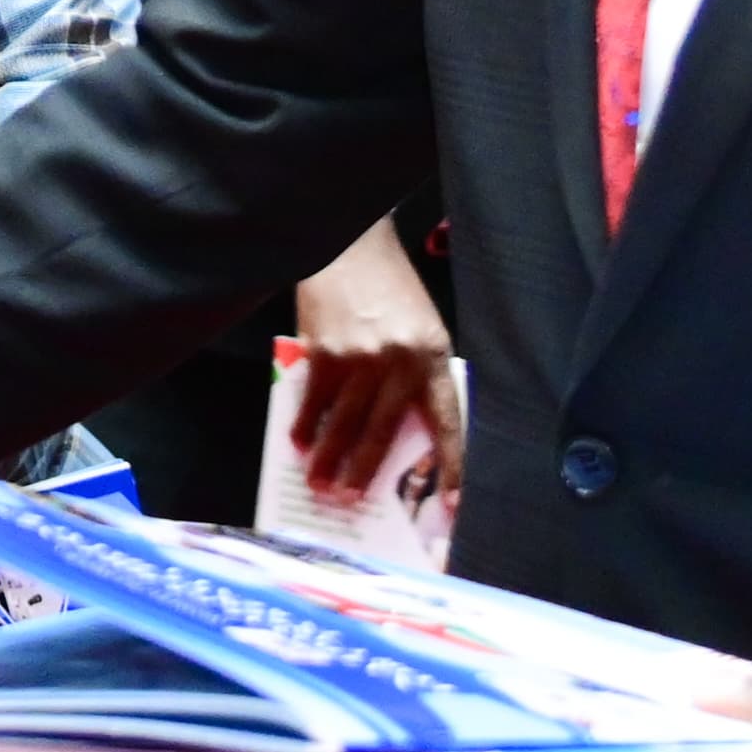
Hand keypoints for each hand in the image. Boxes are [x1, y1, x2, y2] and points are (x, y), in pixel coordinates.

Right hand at [290, 219, 461, 495]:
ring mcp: (359, 359)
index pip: (447, 423)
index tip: (452, 506)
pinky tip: (298, 443)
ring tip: (320, 485)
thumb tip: (394, 433)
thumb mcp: (421, 330)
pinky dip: (304, 425)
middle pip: (381, 433)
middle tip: (350, 502)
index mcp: (433, 358)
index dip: (451, 466)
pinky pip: (313, 401)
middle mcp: (399, 363)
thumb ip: (415, 375)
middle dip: (364, 473)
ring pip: (343, 424)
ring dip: (329, 459)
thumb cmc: (390, 291)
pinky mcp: (324, 351)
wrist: (353, 246)